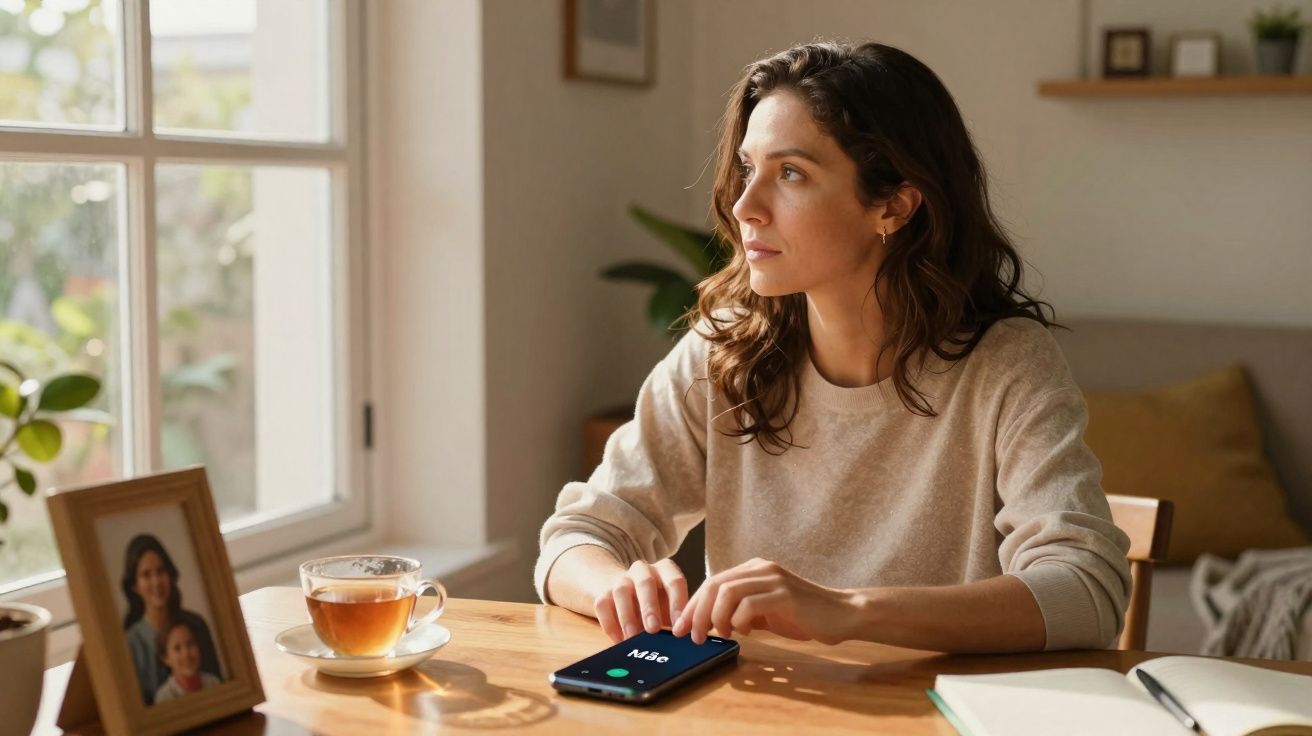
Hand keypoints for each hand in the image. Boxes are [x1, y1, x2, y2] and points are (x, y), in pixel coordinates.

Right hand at [592, 559, 688, 642]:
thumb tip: (686, 640)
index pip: (674, 581)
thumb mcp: (669, 605)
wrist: (621, 588)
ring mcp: (621, 579)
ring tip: (632, 637)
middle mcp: (642, 570)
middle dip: (649, 606)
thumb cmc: (655, 602)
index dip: (678, 603)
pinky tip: (619, 640)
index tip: (679, 626)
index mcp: (665, 570)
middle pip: (645, 582)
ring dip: (627, 616)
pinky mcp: (603, 591)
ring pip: (621, 591)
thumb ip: (677, 618)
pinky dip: (610, 624)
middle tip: (653, 629)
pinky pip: (603, 604)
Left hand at [672, 558, 857, 644]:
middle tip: (692, 636)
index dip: (693, 605)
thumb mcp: (765, 613)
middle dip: (697, 612)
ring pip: (727, 591)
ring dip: (715, 617)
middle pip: (715, 584)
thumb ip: (740, 612)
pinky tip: (745, 633)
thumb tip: (711, 624)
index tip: (682, 628)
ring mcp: (773, 579)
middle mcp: (761, 568)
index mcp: (753, 570)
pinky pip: (749, 604)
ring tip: (719, 635)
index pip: (713, 582)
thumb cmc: (803, 615)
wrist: (841, 614)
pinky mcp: (785, 594)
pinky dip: (739, 620)